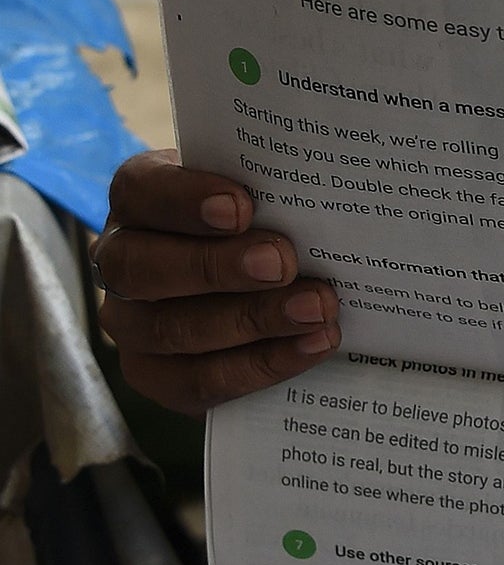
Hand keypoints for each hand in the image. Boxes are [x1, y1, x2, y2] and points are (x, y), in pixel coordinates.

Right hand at [93, 150, 339, 415]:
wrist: (267, 287)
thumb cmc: (264, 222)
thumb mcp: (265, 194)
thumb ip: (275, 188)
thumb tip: (320, 184)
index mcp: (139, 202)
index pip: (139, 192)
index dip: (182, 199)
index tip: (241, 207)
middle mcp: (121, 262)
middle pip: (142, 267)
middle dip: (215, 267)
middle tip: (282, 263)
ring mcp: (132, 324)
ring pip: (169, 329)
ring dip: (251, 320)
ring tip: (317, 309)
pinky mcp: (158, 376)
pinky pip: (197, 380)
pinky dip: (261, 365)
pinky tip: (314, 344)